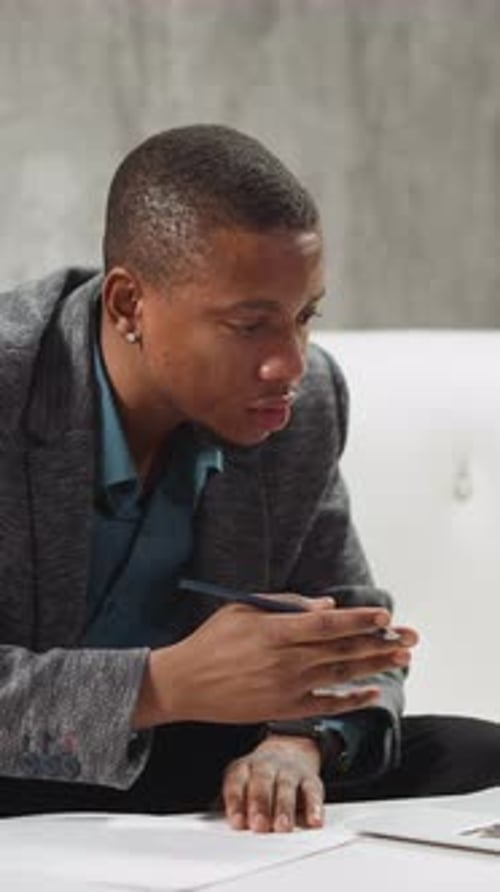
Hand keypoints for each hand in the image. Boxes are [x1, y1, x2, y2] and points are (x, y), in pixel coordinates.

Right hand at [133, 593, 417, 728]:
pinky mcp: (283, 708)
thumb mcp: (243, 608)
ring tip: (402, 659)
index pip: (328, 624)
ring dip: (374, 666)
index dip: (360, 621)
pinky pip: (325, 704)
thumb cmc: (212, 640)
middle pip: (343, 649)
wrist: (185, 684)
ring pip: (340, 674)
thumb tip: (327, 606)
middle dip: (381, 643)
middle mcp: (286, 660)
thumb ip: (286, 603)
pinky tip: (372, 692)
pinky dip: (350, 699)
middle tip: (411, 637)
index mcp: (276, 630)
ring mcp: (286, 687)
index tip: (385, 617)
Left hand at [222, 734, 331, 832]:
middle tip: (259, 825)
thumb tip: (223, 821)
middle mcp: (266, 765)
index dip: (236, 802)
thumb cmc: (259, 776)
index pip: (237, 781)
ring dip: (284, 807)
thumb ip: (233, 802)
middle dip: (260, 804)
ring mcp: (289, 770)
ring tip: (282, 827)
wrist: (289, 749)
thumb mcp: (241, 782)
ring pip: (286, 786)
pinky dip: (314, 806)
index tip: (237, 822)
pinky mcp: (309, 778)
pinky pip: (313, 790)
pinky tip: (313, 820)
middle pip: (262, 782)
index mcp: (245, 767)